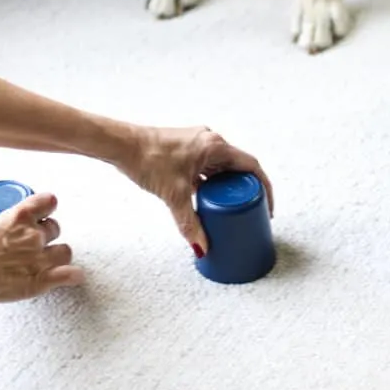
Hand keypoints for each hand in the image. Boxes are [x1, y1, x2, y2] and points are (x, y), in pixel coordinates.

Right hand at [0, 193, 83, 303]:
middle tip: (35, 245)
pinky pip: (68, 275)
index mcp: (20, 216)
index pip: (49, 202)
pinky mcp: (40, 280)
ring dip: (57, 255)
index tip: (44, 213)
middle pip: (55, 229)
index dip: (47, 208)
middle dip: (47, 236)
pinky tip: (74, 276)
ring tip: (48, 262)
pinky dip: (72, 276)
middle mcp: (34, 234)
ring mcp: (39, 257)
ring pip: (64, 251)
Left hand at [122, 127, 273, 256]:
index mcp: (215, 146)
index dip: (264, 187)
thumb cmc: (148, 159)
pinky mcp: (186, 149)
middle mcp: (210, 141)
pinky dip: (211, 182)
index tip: (267, 206)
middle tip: (249, 211)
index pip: (251, 166)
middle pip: (237, 167)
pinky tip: (206, 199)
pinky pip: (207, 166)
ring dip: (226, 186)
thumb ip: (190, 223)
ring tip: (229, 209)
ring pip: (221, 167)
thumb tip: (202, 248)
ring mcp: (197, 144)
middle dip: (244, 189)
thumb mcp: (174, 195)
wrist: (122, 144)